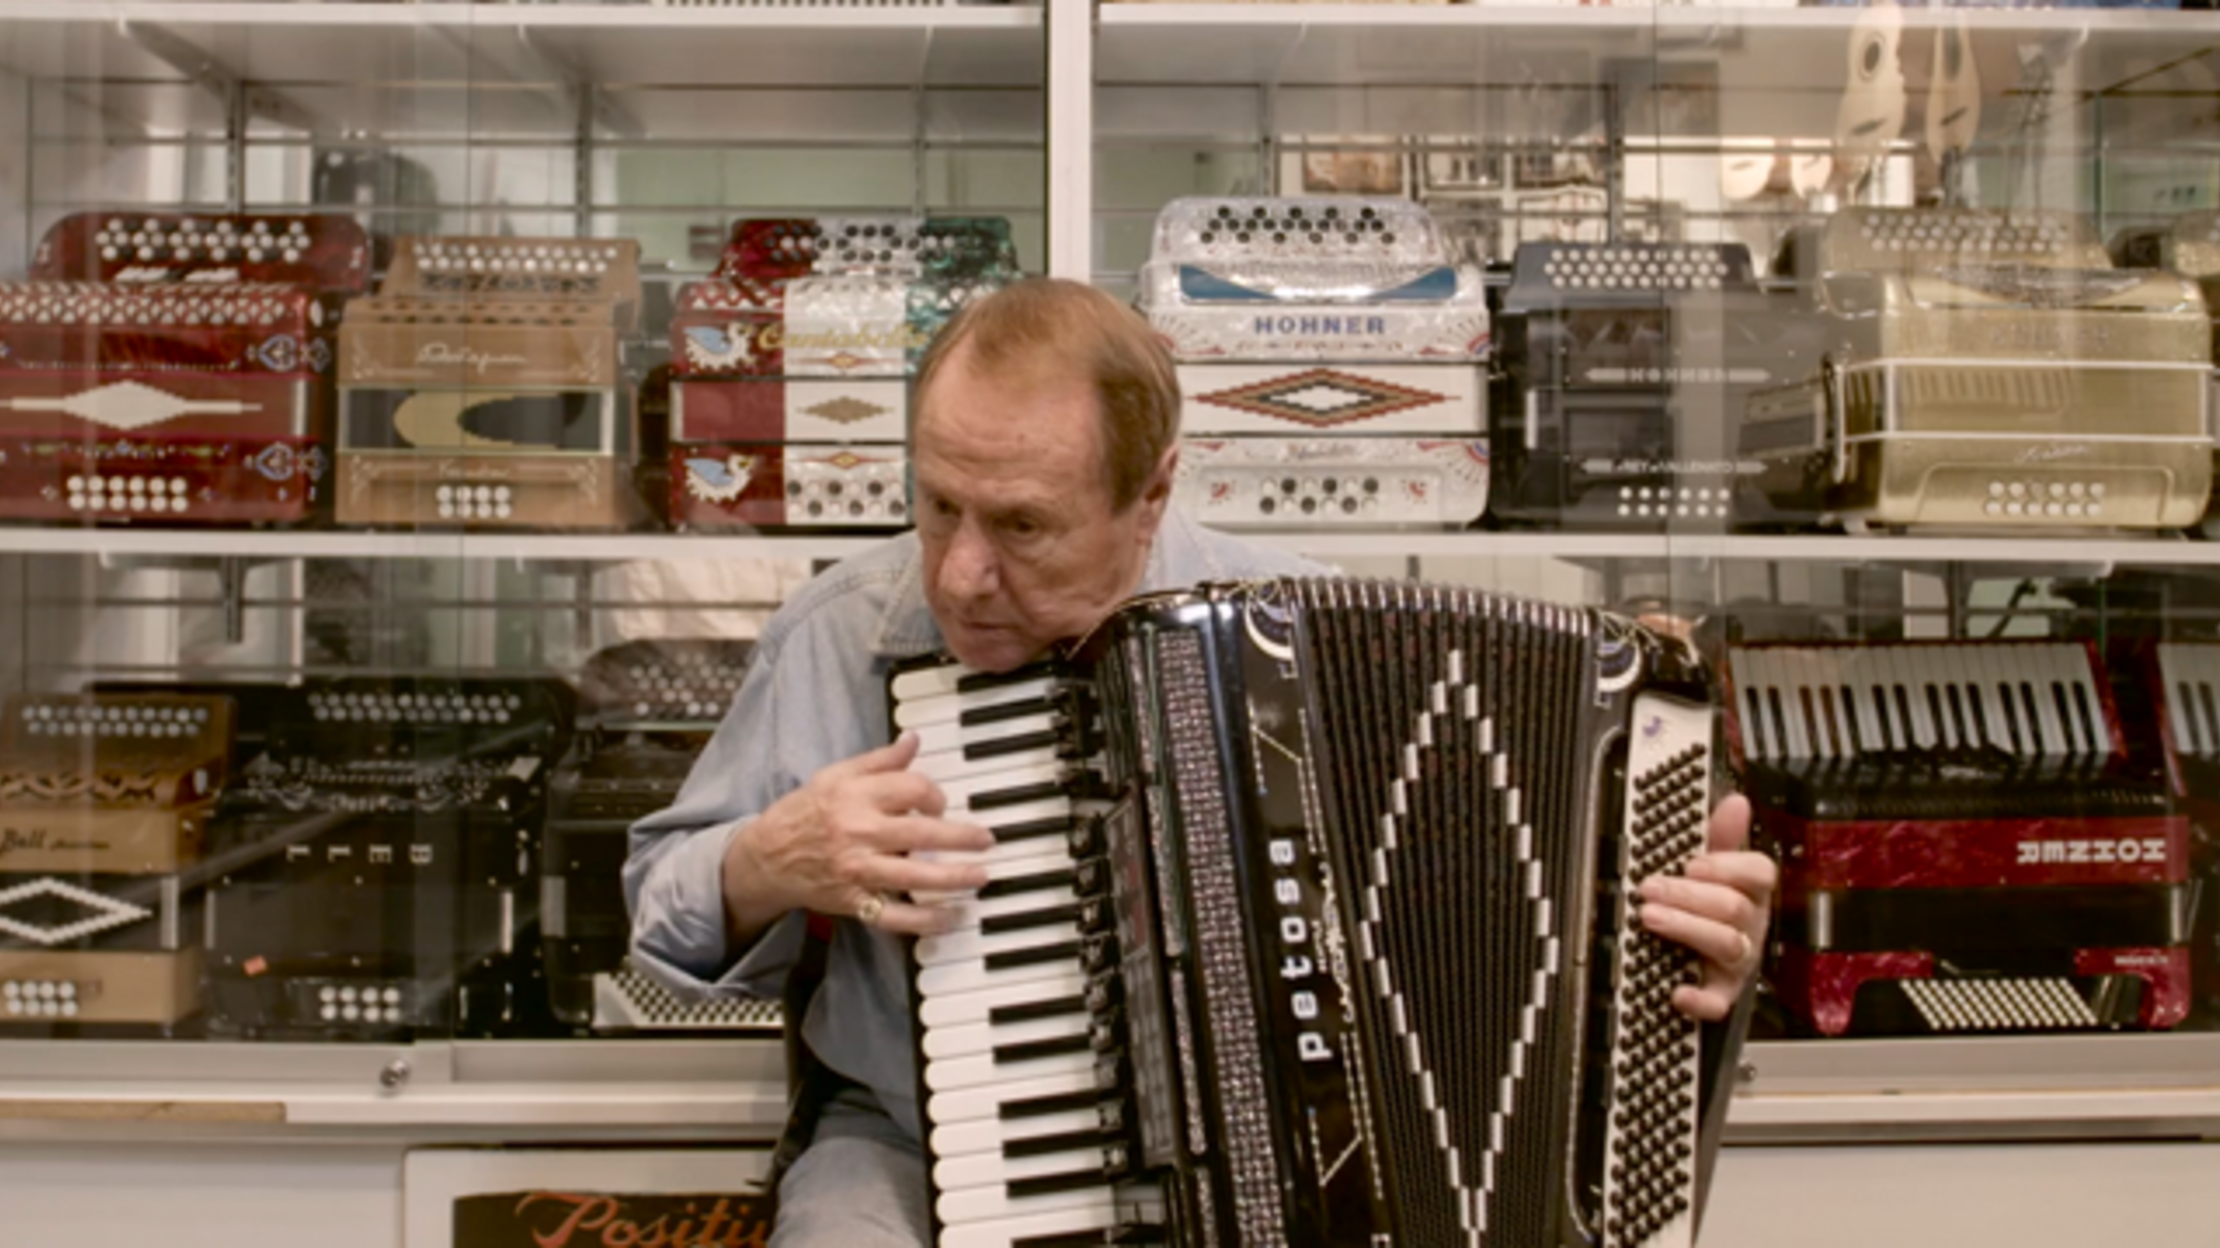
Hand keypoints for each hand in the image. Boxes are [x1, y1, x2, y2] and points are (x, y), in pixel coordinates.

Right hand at [721, 731, 993, 940]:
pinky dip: (926, 920)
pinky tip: (952, 915)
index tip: (940, 803)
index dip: (935, 794)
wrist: (768, 856)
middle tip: (986, 840)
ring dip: (955, 878)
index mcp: (856, 796)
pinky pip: (896, 917)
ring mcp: (858, 871)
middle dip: (961, 838)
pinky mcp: (855, 902)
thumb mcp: (837, 775)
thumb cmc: (806, 812)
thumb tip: (914, 739)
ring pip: (915, 878)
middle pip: (922, 834)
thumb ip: (880, 761)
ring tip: (981, 875)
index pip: (912, 790)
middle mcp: (859, 833)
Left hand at [1636, 792, 1775, 1021]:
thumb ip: (1721, 837)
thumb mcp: (1714, 867)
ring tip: (1650, 916)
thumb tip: (1736, 801)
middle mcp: (1749, 926)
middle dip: (1689, 895)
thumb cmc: (1710, 905)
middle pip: (1734, 907)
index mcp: (1750, 892)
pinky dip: (1698, 999)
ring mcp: (1737, 962)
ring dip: (1687, 929)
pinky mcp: (1721, 992)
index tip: (1692, 863)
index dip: (1726, 867)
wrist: (1703, 959)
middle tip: (1651, 887)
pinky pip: (1717, 1002)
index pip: (1759, 873)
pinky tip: (1677, 990)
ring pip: (1727, 944)